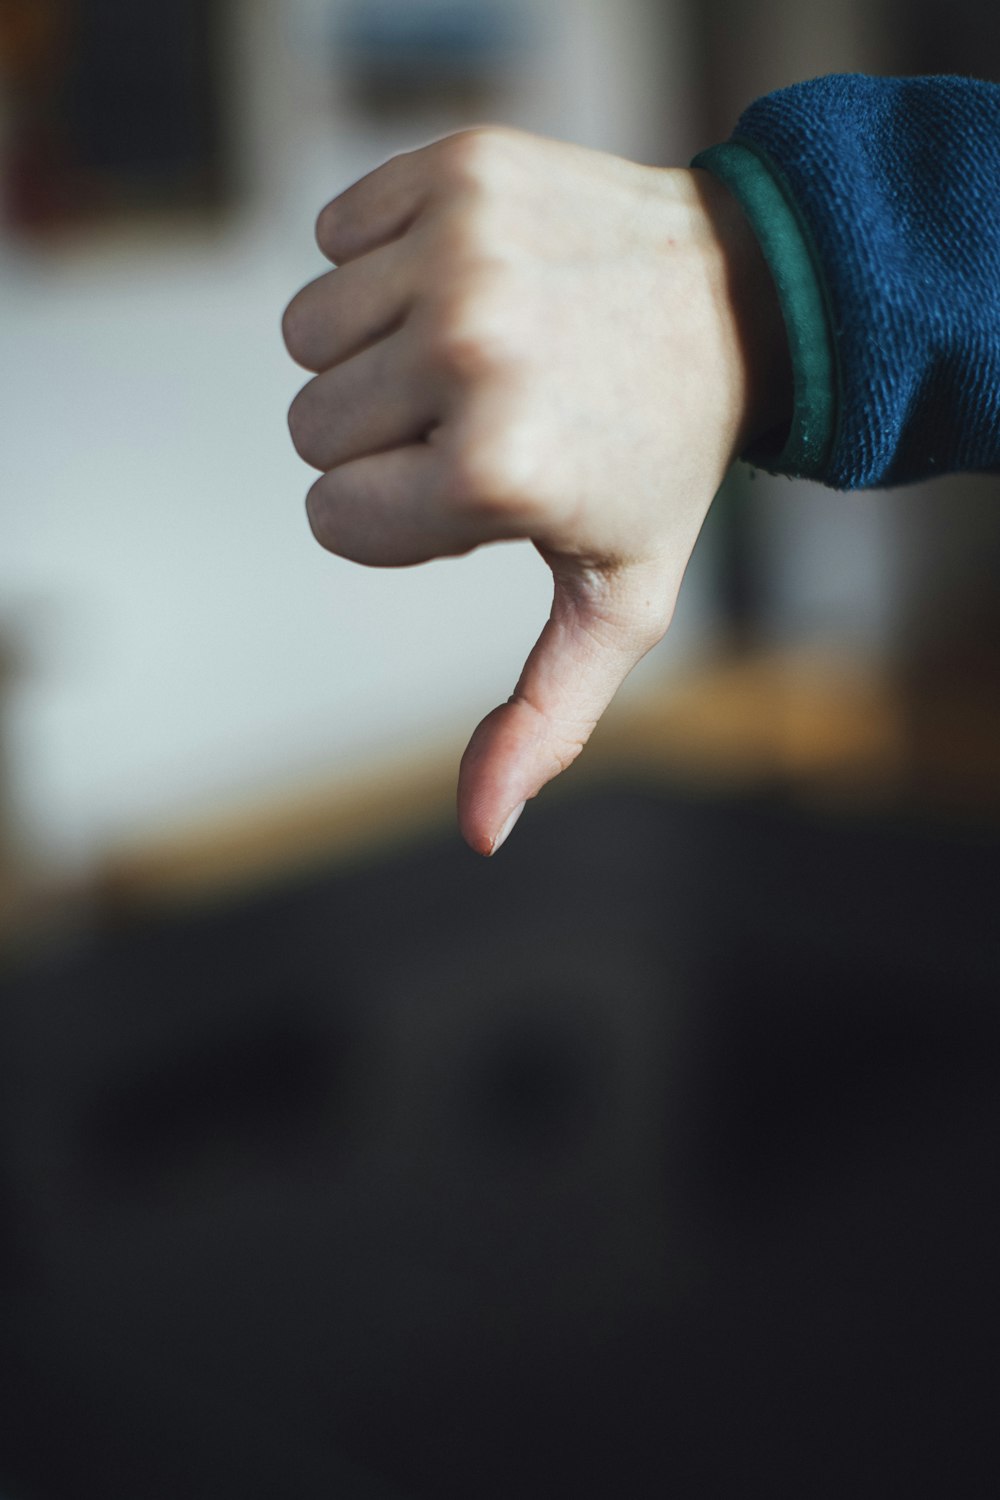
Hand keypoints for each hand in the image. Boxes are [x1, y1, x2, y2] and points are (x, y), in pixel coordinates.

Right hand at [283, 128, 789, 853]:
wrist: (745, 296)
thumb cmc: (667, 462)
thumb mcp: (619, 603)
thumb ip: (543, 719)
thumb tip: (480, 833)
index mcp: (496, 472)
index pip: (333, 518)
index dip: (399, 518)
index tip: (481, 488)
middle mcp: (467, 352)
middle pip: (308, 428)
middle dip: (384, 439)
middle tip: (492, 414)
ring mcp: (458, 249)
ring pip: (306, 334)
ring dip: (375, 353)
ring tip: (483, 349)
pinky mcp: (452, 166)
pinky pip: (330, 235)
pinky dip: (379, 262)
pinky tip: (473, 280)